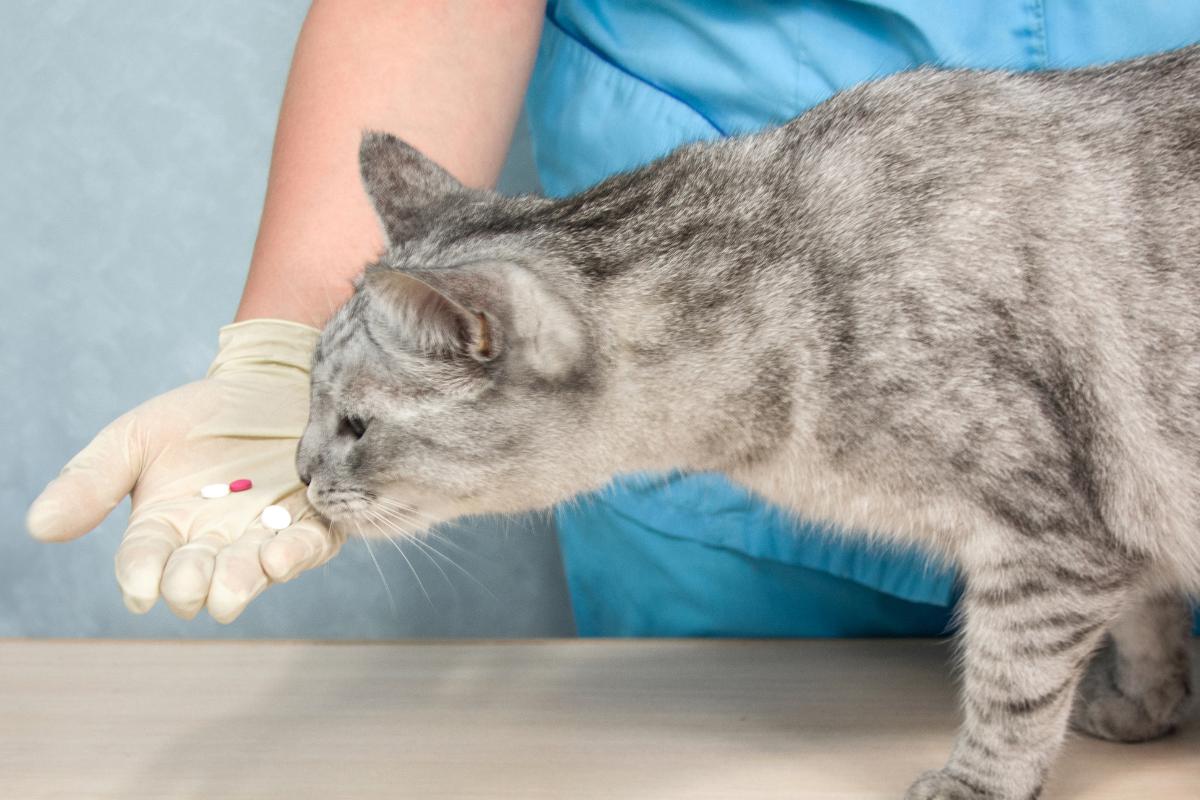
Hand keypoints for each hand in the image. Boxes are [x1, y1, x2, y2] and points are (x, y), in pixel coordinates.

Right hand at [26, 319, 344, 622]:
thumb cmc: (200, 415)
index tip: (141, 587)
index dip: (142, 575)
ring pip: (251, 571)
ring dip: (241, 581)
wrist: (270, 381)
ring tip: (230, 589)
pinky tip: (279, 558)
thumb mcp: (137, 436)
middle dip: (192, 583)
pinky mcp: (313, 522)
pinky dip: (295, 555)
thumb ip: (92, 479)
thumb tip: (39, 526)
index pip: (145, 561)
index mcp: (164, 527)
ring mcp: (265, 534)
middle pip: (198, 576)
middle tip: (189, 587)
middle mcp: (213, 542)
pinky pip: (307, 547)